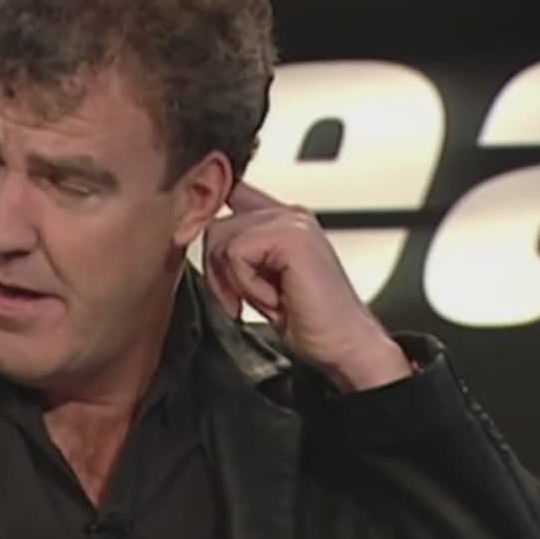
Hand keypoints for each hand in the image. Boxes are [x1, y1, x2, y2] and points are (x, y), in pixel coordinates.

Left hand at [202, 181, 413, 391]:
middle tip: (242, 300)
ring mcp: (292, 220)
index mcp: (282, 219)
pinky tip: (276, 298)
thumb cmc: (306, 319)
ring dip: (235, 281)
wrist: (344, 345)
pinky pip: (236, 254)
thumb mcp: (257, 280)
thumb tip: (195, 234)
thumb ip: (235, 252)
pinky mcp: (291, 235)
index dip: (210, 223)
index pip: (230, 194)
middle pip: (215, 224)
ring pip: (221, 238)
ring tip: (267, 299)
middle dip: (217, 271)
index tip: (215, 260)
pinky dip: (248, 286)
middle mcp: (288, 213)